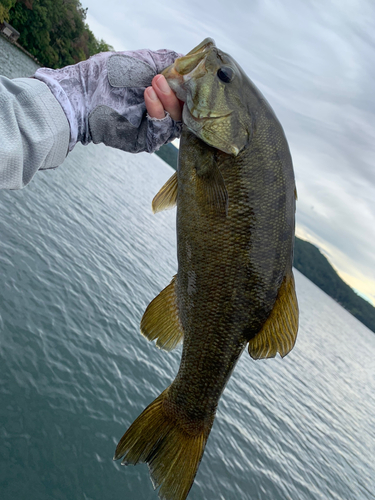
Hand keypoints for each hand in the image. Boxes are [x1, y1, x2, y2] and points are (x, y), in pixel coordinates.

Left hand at [34, 49, 182, 153]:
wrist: (80, 95)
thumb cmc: (105, 75)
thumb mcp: (140, 61)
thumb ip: (166, 61)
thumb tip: (190, 60)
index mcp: (159, 94)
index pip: (185, 94)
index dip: (189, 84)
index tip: (190, 71)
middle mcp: (158, 112)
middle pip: (184, 110)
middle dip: (178, 92)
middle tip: (165, 78)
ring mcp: (150, 128)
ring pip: (176, 123)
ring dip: (169, 101)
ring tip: (153, 84)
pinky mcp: (142, 141)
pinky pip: (161, 132)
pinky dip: (158, 113)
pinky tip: (148, 95)